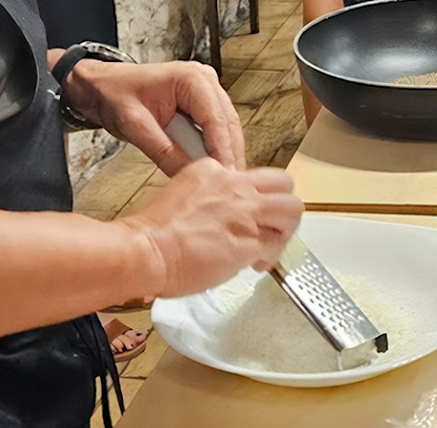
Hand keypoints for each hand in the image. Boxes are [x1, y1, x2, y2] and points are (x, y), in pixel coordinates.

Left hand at [64, 59, 245, 175]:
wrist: (103, 87)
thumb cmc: (115, 94)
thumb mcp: (136, 126)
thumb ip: (163, 151)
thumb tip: (187, 173)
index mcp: (191, 78)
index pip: (215, 119)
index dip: (222, 149)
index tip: (224, 174)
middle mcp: (204, 81)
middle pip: (227, 123)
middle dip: (228, 154)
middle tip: (228, 183)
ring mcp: (206, 91)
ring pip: (225, 127)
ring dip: (224, 152)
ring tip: (222, 178)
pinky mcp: (201, 104)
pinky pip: (214, 129)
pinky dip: (213, 148)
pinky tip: (213, 166)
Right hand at [120, 162, 302, 296]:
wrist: (145, 251)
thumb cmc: (154, 232)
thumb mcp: (183, 192)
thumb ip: (209, 196)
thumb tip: (222, 213)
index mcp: (216, 172)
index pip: (253, 177)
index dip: (256, 199)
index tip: (248, 216)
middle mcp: (236, 186)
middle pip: (284, 185)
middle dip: (283, 208)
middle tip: (272, 227)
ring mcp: (246, 213)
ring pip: (291, 210)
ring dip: (284, 231)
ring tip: (267, 248)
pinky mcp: (250, 241)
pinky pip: (275, 246)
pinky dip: (271, 257)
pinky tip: (256, 265)